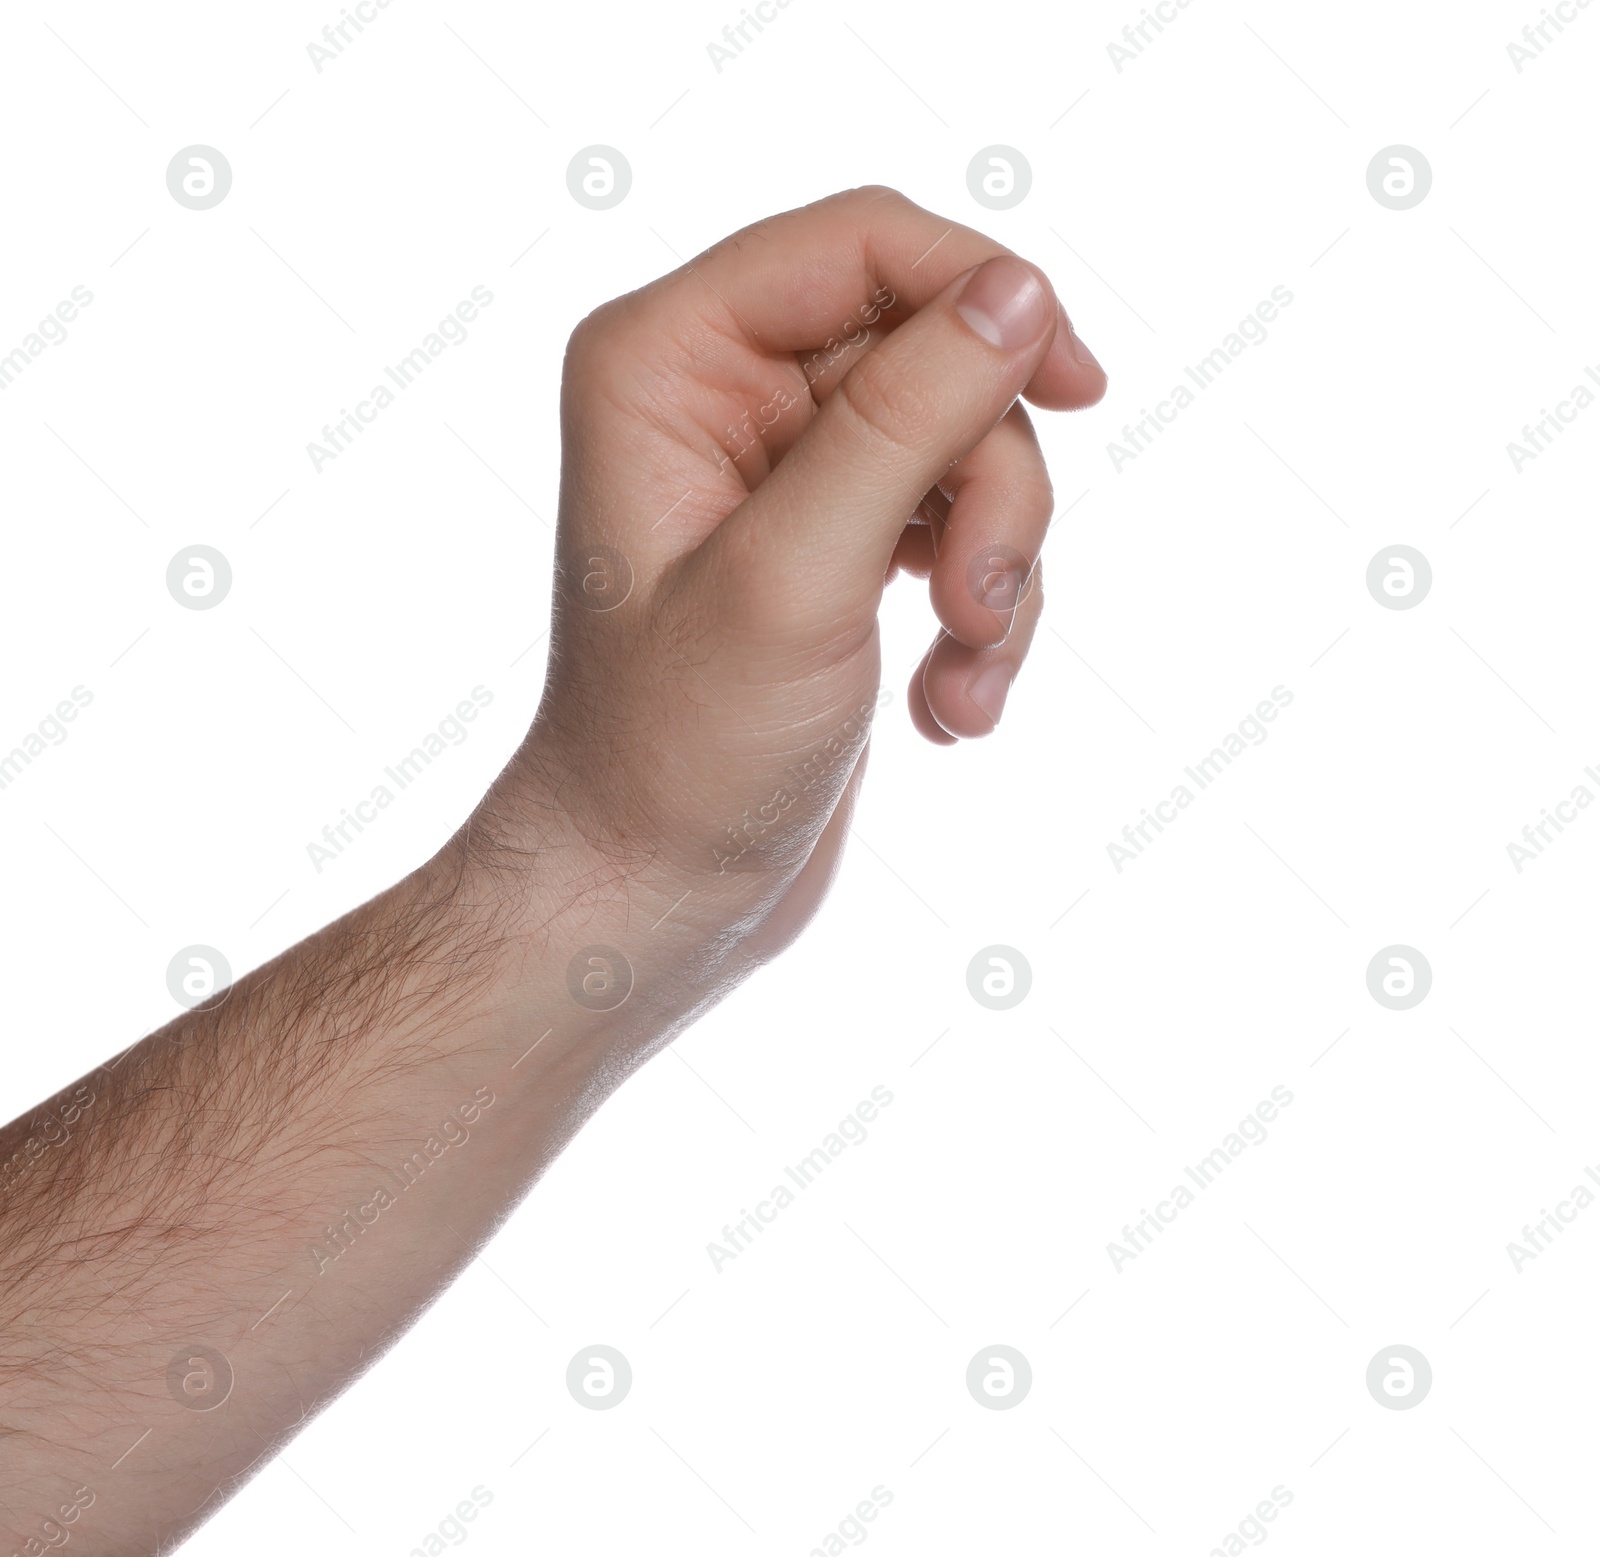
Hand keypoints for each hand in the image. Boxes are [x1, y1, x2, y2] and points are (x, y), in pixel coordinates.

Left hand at [519, 185, 1105, 964]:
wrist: (655, 890)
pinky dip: (981, 616)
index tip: (1081, 387)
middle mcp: (723, 395)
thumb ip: (904, 420)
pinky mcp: (840, 547)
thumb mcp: (797, 577)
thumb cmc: (680, 752)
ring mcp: (788, 474)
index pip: (864, 245)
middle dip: (987, 487)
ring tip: (965, 682)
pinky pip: (961, 526)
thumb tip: (1018, 292)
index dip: (986, 293)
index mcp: (668, 360)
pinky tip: (949, 708)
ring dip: (994, 571)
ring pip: (968, 447)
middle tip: (979, 606)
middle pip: (935, 355)